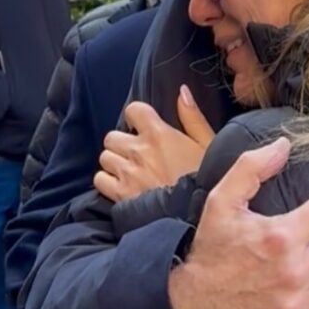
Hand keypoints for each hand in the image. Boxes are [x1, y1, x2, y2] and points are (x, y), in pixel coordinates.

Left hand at [95, 86, 216, 201]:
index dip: (137, 117)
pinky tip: (123, 186)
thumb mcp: (208, 145)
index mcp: (160, 134)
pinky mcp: (119, 193)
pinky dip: (108, 181)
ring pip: (105, 157)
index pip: (133, 110)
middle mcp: (138, 150)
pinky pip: (99, 179)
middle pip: (113, 136)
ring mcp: (127, 172)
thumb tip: (182, 91)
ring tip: (131, 172)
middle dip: (123, 144)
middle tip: (138, 155)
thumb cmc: (206, 180)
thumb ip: (193, 117)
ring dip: (115, 162)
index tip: (144, 127)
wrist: (196, 216)